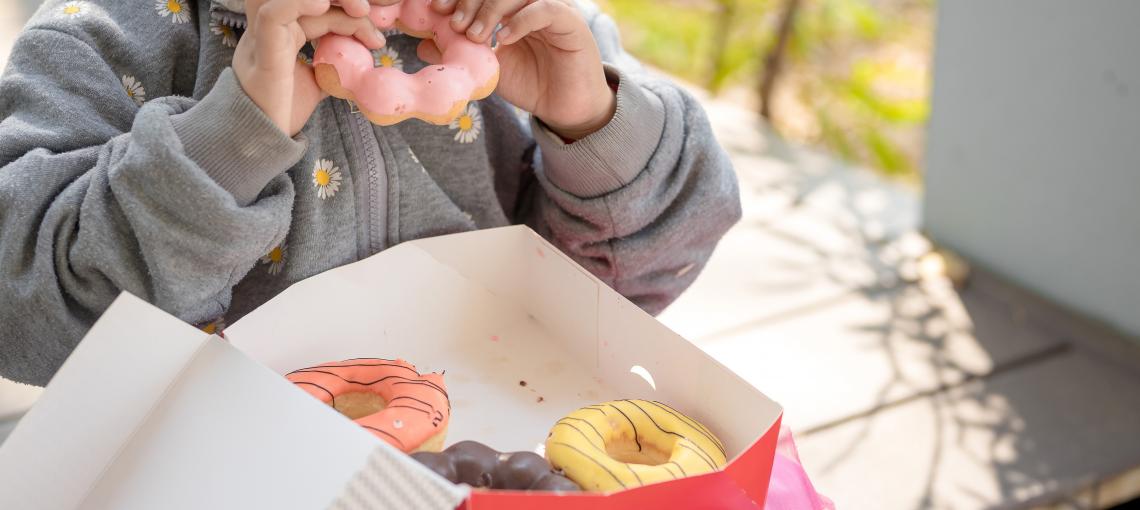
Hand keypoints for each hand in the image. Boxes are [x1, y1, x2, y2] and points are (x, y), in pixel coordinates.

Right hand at [233, 0, 395, 135]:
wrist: (263, 140)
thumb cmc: (284, 113)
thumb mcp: (316, 84)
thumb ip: (331, 68)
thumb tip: (358, 64)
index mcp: (283, 34)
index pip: (317, 10)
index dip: (348, 16)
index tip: (376, 39)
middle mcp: (271, 29)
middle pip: (306, 0)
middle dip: (341, 1)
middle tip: (368, 14)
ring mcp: (264, 37)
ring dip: (328, 0)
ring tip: (360, 12)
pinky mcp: (261, 51)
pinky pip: (273, 15)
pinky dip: (297, 4)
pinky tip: (322, 5)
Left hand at [425, 0, 616, 139]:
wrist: (565, 109)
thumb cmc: (530, 84)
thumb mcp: (487, 70)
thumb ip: (460, 54)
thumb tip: (423, 46)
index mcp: (510, 8)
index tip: (438, 10)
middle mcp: (530, 3)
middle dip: (471, 0)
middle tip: (456, 24)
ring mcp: (551, 9)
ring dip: (491, 9)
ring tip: (476, 35)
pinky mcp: (571, 23)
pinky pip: (545, 9)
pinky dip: (520, 20)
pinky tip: (503, 39)